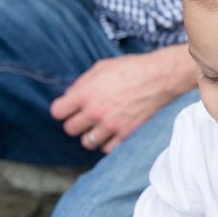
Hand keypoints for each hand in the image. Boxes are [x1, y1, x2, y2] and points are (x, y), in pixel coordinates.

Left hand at [50, 44, 195, 152]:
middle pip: (70, 129)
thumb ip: (82, 84)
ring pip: (87, 142)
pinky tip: (112, 133)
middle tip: (86, 117)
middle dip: (76, 122)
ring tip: (100, 126)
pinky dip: (108, 143)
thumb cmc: (131, 69)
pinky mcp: (126, 135)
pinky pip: (107, 149)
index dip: (62, 110)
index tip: (69, 109)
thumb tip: (70, 96)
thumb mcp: (101, 67)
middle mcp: (95, 112)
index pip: (57, 112)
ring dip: (91, 135)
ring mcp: (111, 126)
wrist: (160, 77)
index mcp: (86, 94)